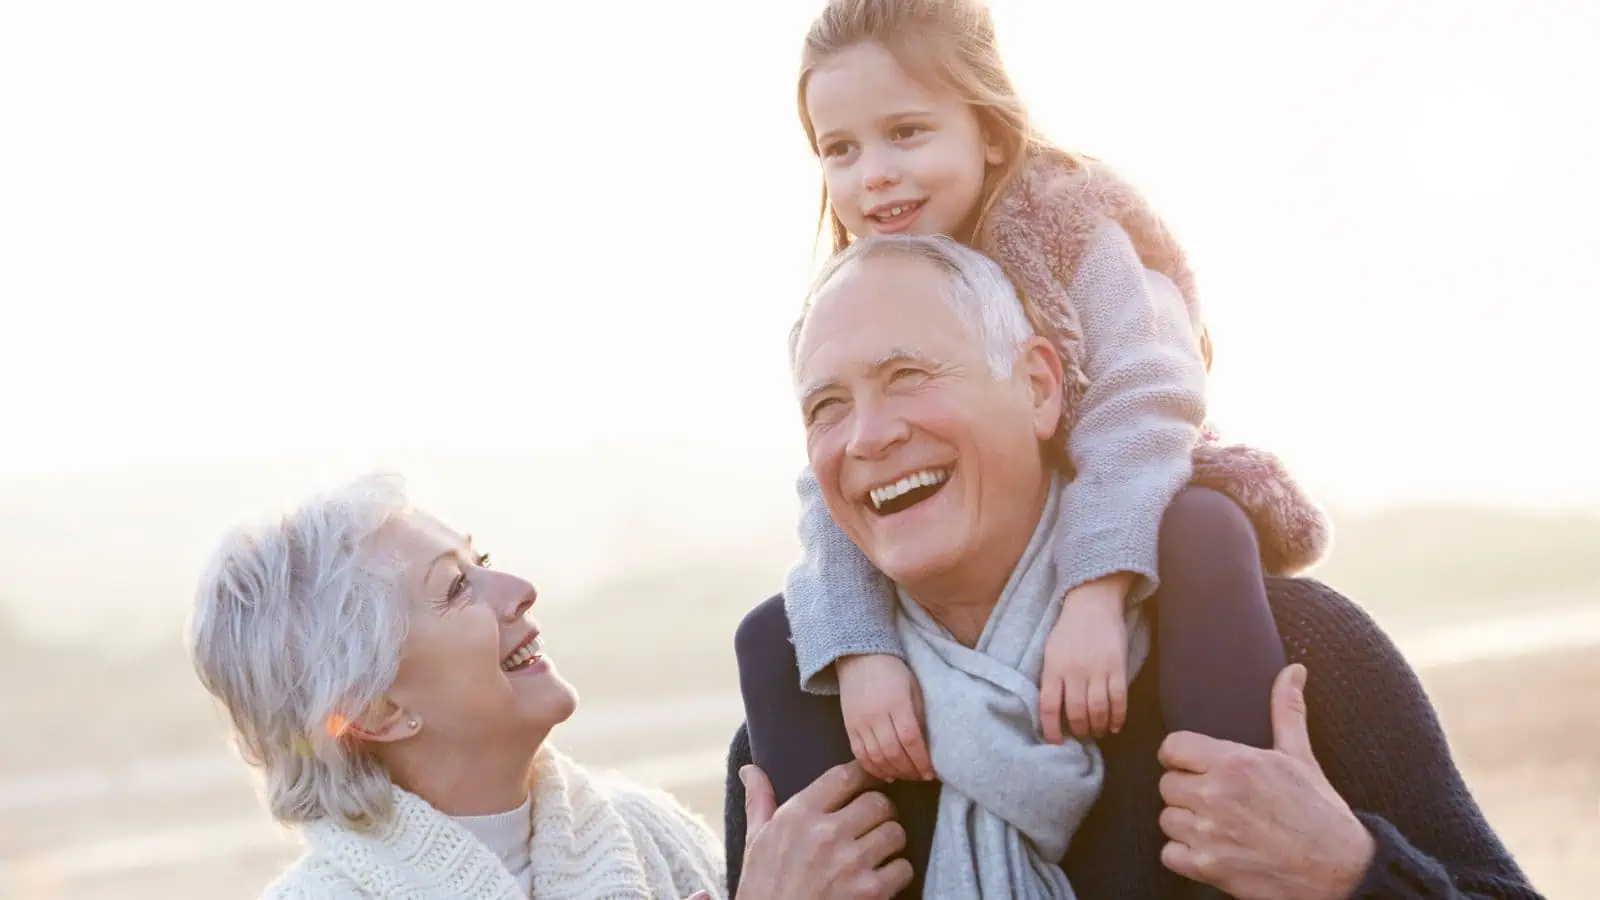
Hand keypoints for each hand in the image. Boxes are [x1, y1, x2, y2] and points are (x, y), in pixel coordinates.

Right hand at [737, 761, 912, 899]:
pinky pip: (902, 868)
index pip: (846, 775)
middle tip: (875, 820)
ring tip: (879, 849)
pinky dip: (897, 872)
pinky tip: (882, 876)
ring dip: (891, 841)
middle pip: (879, 801)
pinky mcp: (869, 891)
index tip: (869, 780)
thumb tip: (750, 769)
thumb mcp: (755, 841)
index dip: (864, 774)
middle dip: (881, 811)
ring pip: (895, 832)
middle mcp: (826, 833)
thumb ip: (760, 800)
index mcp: (798, 815)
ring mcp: (849, 863)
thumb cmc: (763, 888)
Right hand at [838, 654, 933, 780]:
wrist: (859, 657)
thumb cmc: (893, 671)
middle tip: (921, 777)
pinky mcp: (848, 727)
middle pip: (893, 753)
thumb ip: (919, 715)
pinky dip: (873, 768)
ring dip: (893, 772)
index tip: (931, 773)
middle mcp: (876, 716)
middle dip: (909, 770)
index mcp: (897, 703)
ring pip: (876, 757)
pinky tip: (886, 774)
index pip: (910, 740)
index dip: (921, 761)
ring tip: (906, 776)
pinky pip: (859, 754)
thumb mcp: (914, 687)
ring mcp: (859, 723)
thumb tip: (926, 744)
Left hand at [1040, 579, 1127, 742]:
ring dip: (1098, 727)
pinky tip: (1115, 726)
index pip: (1048, 706)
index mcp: (1053, 668)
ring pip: (1098, 710)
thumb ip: (1051, 678)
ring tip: (1097, 732)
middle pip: (1076, 712)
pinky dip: (1118, 717)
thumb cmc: (1068, 630)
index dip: (1051, 729)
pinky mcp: (1117, 667)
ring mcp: (1097, 670)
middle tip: (1082, 736)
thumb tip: (1052, 709)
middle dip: (1079, 730)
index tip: (1055, 742)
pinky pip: (1119, 700)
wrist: (1092, 603)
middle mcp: (1074, 672)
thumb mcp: (1050, 652)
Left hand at [1156, 664, 1375, 899]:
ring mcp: (1209, 834)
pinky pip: (1169, 854)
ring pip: (1167, 819)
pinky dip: (1185, 855)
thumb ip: (1287, 710)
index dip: (1181, 756)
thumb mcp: (1301, 756)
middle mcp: (1216, 796)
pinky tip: (1211, 849)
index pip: (1172, 747)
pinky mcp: (1208, 868)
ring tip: (1216, 823)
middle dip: (1187, 790)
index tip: (1196, 766)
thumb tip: (1294, 670)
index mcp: (1235, 763)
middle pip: (1167, 784)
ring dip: (1186, 822)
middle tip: (1213, 798)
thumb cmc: (1320, 812)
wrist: (1341, 871)